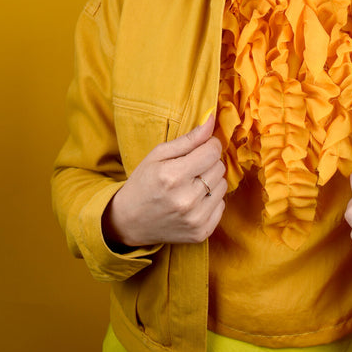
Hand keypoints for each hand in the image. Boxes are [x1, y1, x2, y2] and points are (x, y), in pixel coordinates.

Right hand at [102, 112, 226, 246]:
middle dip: (208, 162)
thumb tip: (212, 119)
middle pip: (219, 167)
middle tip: (191, 168)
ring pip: (222, 185)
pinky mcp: (201, 232)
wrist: (129, 221)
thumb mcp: (158, 154)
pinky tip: (194, 201)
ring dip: (211, 181)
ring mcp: (195, 218)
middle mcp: (186, 199)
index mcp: (173, 176)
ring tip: (191, 185)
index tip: (200, 148)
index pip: (212, 151)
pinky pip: (221, 206)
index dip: (209, 145)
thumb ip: (188, 138)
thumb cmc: (143, 183)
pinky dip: (211, 200)